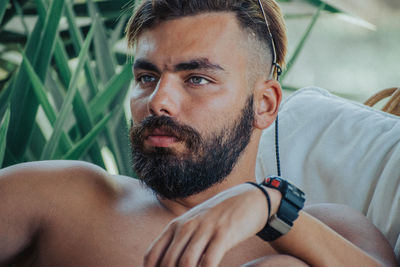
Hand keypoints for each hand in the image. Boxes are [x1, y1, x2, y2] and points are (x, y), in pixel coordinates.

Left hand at [143, 183, 280, 266]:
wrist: (248, 199)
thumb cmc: (218, 217)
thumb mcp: (194, 225)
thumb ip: (180, 241)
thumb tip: (167, 263)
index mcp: (176, 226)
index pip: (152, 255)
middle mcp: (187, 227)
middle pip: (167, 262)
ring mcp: (205, 229)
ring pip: (185, 263)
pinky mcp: (223, 234)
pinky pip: (209, 261)